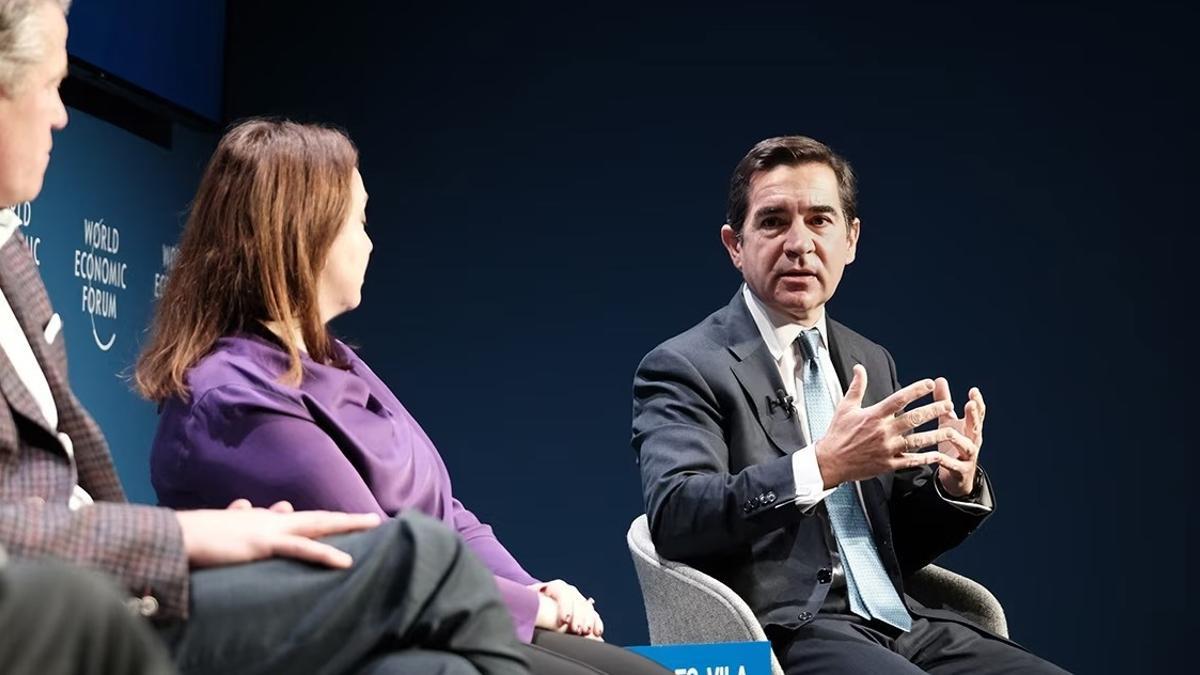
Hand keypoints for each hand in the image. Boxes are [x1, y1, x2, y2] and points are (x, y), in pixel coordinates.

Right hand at [176, 499, 380, 568]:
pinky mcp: (264, 544)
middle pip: (316, 515)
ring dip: (347, 525)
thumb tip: (244, 506)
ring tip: (373, 524)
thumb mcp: (223, 528)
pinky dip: (325, 554)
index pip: (296, 516)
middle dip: (345, 518)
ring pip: (318, 524)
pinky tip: (346, 561)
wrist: (178, 534)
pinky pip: (302, 549)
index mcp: (260, 518)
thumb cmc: (196, 535)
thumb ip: (238, 519)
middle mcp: (269, 518)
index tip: (341, 519)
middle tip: (373, 518)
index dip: (320, 518)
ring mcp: (269, 529)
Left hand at [531, 580, 604, 640]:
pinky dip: (596, 622)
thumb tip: (521, 614)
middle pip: (576, 599)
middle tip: (577, 630)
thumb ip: (525, 606)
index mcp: (551, 588)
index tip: (564, 621)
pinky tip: (597, 632)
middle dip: (579, 616)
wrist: (534, 606)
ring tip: (586, 632)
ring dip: (588, 619)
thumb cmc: (526, 607)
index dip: (565, 606)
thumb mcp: (524, 604)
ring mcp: (576, 599)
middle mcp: (566, 591)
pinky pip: (593, 614)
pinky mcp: (583, 610)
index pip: (561, 591)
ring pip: (586, 606)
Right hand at [814, 365, 976, 486]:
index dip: (916, 390)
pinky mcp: (888, 465)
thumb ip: (856, 386)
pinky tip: (938, 455)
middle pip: (913, 419)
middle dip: (933, 411)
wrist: (830, 461)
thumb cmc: (838, 433)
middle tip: (948, 405)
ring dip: (935, 435)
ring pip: (917, 441)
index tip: (929, 384)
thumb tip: (859, 368)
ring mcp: (887, 449)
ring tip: (950, 430)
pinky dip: (925, 459)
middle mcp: (882, 432)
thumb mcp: (845, 407)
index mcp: (873, 415)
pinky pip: (910, 462)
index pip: (899, 399)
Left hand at [932, 379, 985, 496]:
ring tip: (950, 432)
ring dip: (959, 439)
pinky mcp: (959, 471)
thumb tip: (939, 379)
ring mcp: (968, 457)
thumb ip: (944, 402)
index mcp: (970, 428)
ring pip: (967, 447)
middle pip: (976, 427)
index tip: (974, 390)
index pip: (978, 414)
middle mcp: (973, 441)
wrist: (956, 477)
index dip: (978, 403)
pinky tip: (936, 456)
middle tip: (970, 404)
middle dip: (973, 416)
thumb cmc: (952, 445)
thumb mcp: (948, 422)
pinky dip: (945, 460)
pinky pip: (952, 465)